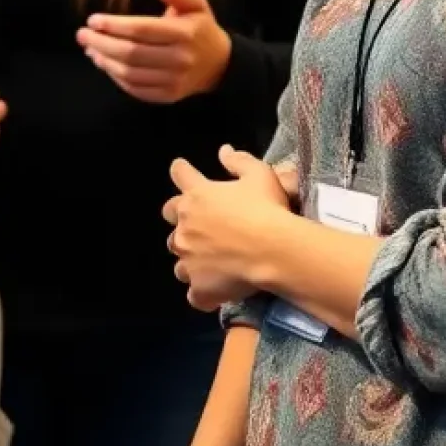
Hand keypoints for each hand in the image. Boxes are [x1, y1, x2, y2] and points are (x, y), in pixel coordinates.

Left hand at [76, 0, 232, 103]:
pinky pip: (136, 89)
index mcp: (185, 34)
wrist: (220, 65)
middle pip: (131, 53)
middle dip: (101, 43)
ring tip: (89, 48)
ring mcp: (175, 81)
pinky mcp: (169, 96)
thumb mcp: (196, 4)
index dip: (114, 25)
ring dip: (104, 61)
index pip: (141, 29)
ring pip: (130, 74)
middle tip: (81, 34)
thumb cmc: (200, 28)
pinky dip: (115, 77)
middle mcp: (180, 59)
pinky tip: (104, 63)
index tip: (92, 20)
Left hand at [163, 146, 292, 310]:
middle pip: (170, 216)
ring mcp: (189, 256)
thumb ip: (239, 161)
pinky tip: (213, 293)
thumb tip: (223, 150)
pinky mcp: (200, 285)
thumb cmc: (267, 209)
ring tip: (207, 262)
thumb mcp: (259, 175)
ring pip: (179, 257)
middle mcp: (185, 224)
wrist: (275, 250)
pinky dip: (201, 293)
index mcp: (197, 195)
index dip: (182, 171)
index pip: (180, 174)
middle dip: (180, 217)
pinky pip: (194, 294)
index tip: (183, 170)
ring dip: (189, 257)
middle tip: (198, 223)